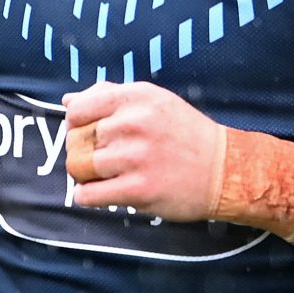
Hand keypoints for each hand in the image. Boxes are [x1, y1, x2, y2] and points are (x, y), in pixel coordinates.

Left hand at [61, 82, 225, 220]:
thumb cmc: (184, 134)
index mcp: (135, 97)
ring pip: (79, 168)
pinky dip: (89, 196)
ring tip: (106, 176)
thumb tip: (68, 101)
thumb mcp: (152, 101)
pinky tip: (104, 192)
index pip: (77, 111)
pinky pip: (88, 195)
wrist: (225, 170)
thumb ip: (108, 96)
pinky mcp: (138, 189)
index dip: (76, 126)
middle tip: (103, 159)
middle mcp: (134, 123)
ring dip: (87, 175)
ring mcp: (135, 157)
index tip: (88, 135)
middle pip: (76, 141)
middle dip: (82, 151)